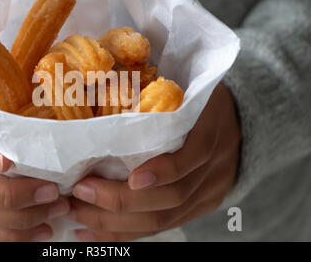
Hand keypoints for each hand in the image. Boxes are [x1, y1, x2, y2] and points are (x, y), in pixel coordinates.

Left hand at [68, 83, 240, 240]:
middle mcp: (213, 167)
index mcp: (209, 128)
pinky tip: (97, 234)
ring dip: (116, 223)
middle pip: (171, 197)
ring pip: (163, 220)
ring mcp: (208, 192)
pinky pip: (163, 227)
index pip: (193, 156)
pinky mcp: (200, 207)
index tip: (129, 178)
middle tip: (77, 192)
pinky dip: (128, 233)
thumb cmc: (197, 97)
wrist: (242, 122)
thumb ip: (157, 93)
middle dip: (119, 201)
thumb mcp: (186, 85)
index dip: (163, 170)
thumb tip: (96, 89)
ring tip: (78, 217)